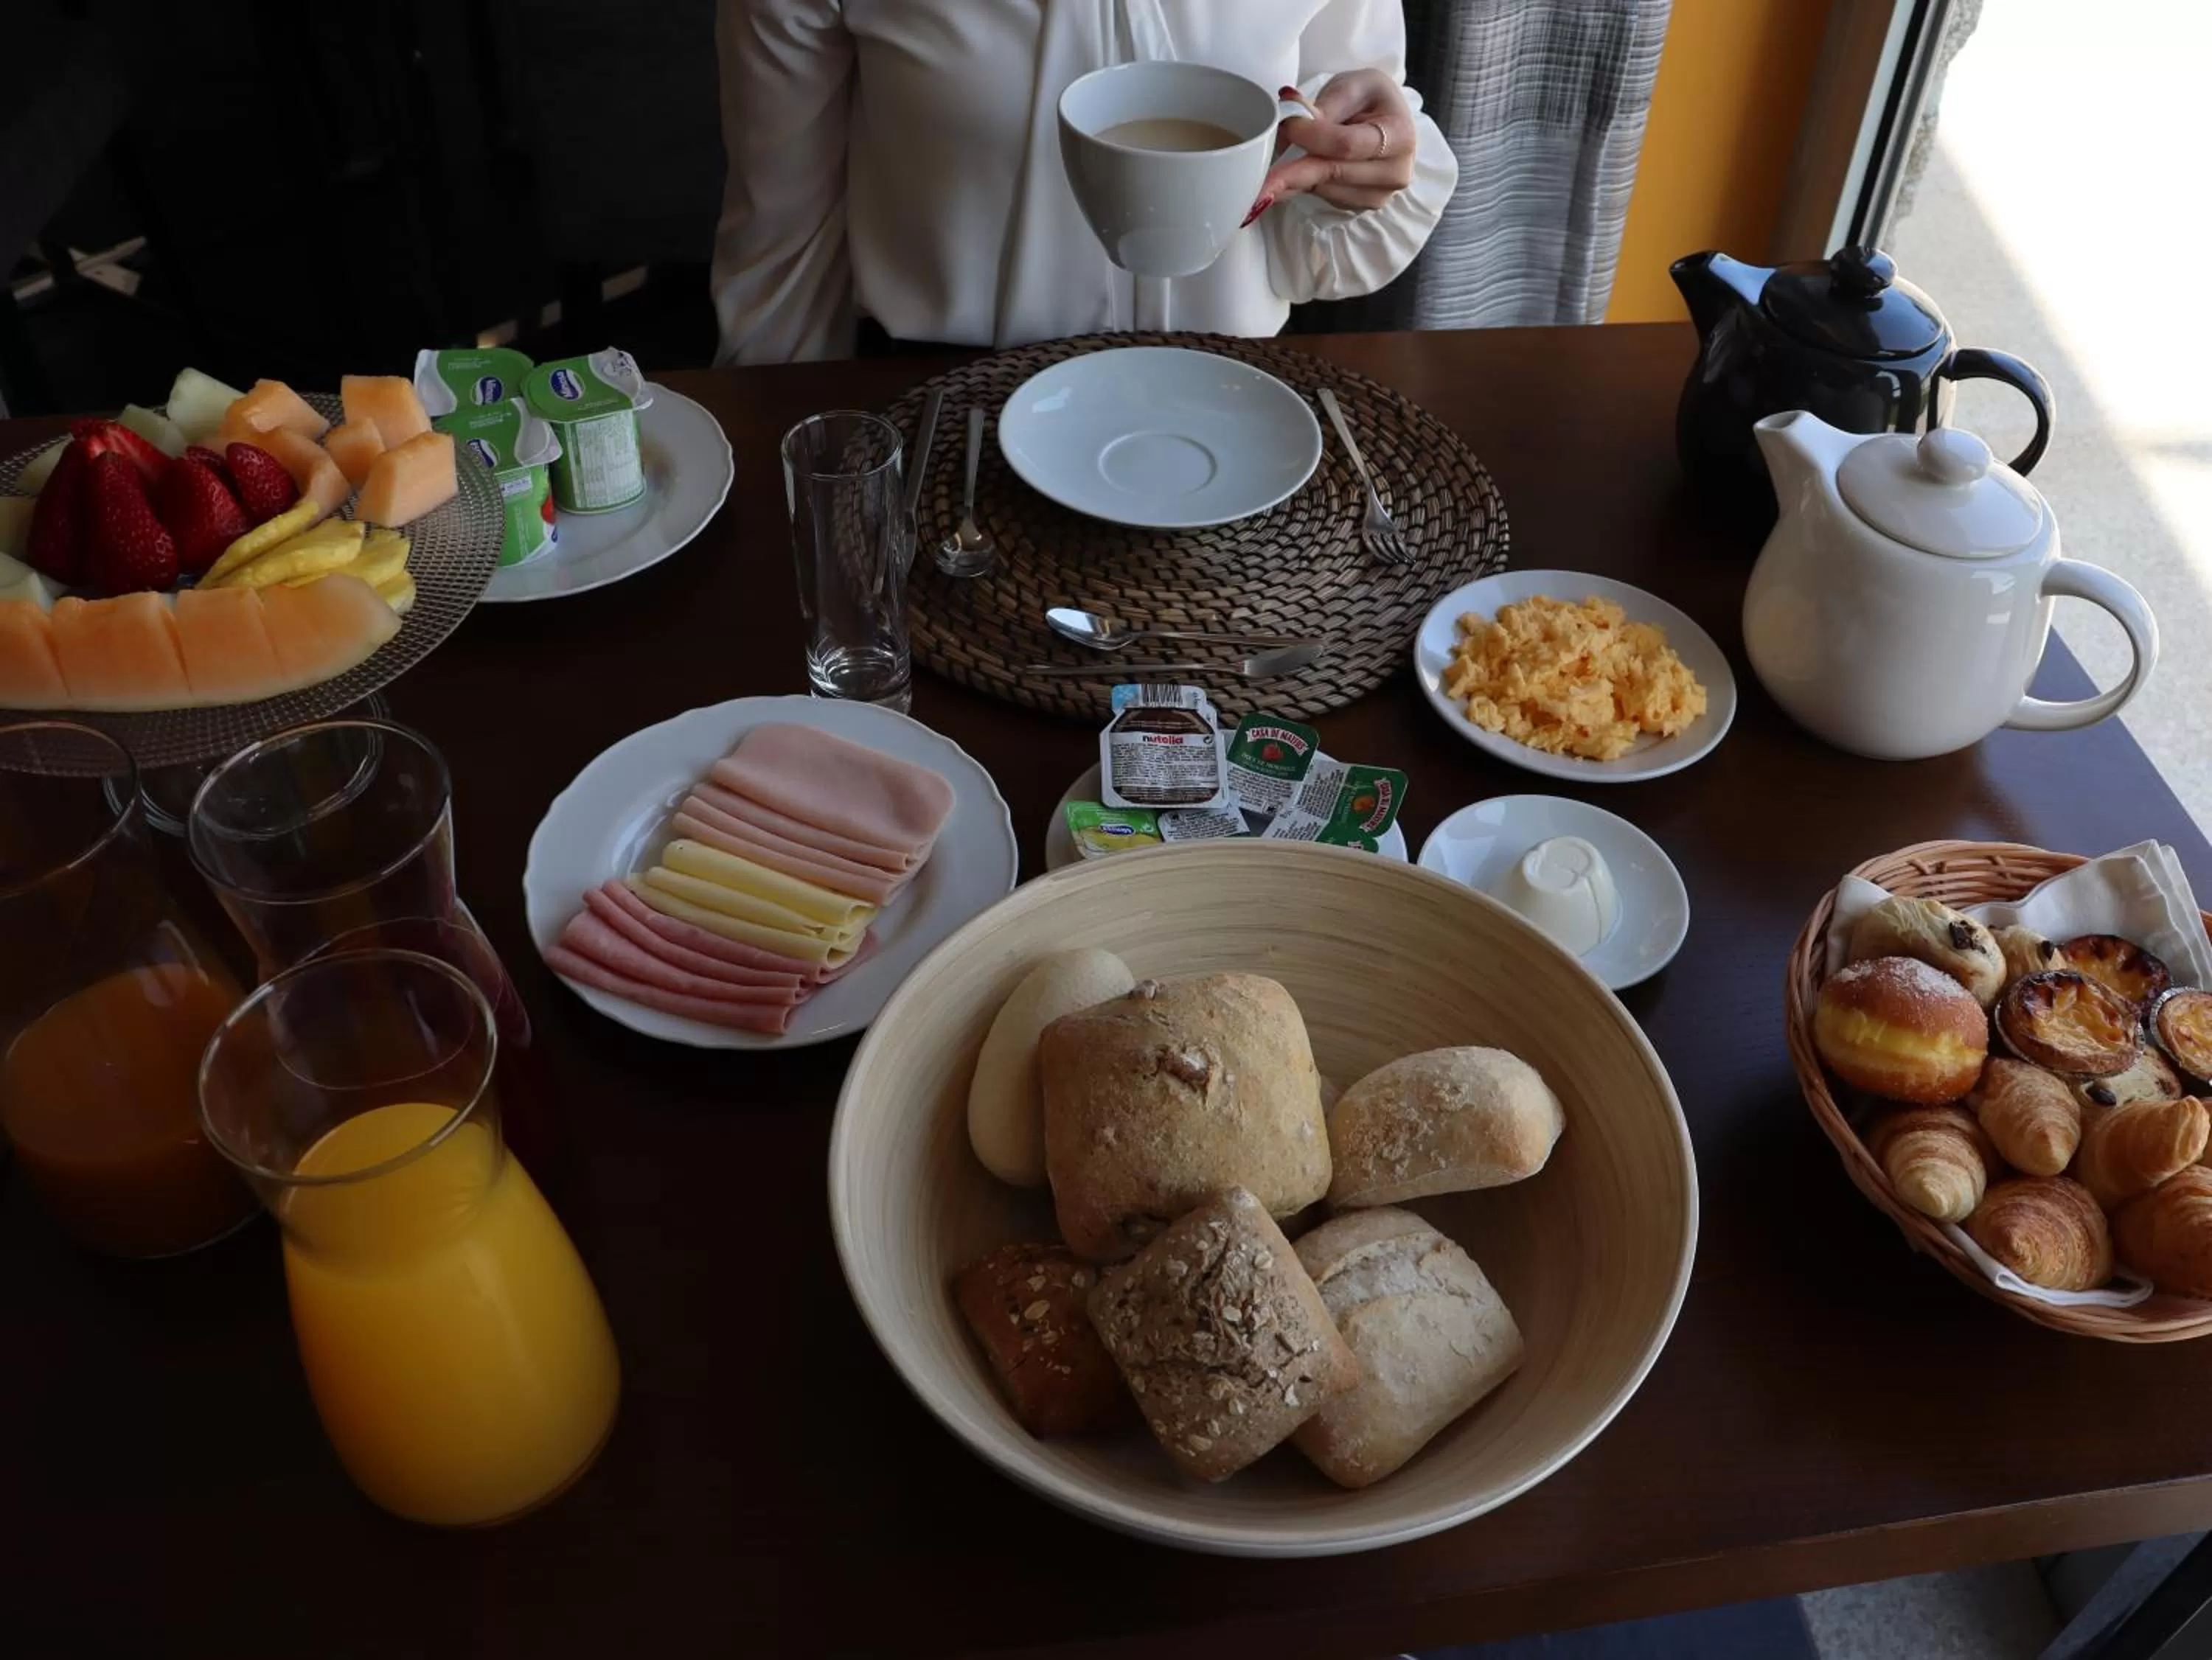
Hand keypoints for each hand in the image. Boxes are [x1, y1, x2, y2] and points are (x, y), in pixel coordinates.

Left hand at [1246, 70, 1418, 224]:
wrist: (1386, 120)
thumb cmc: (1371, 98)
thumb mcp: (1354, 85)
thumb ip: (1327, 104)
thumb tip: (1292, 113)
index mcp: (1400, 135)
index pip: (1346, 144)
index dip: (1312, 136)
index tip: (1285, 124)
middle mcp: (1394, 172)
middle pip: (1332, 173)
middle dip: (1290, 172)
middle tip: (1256, 183)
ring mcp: (1378, 195)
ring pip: (1323, 188)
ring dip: (1292, 176)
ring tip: (1273, 162)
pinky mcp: (1360, 206)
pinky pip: (1323, 197)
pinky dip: (1302, 184)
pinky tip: (1290, 173)